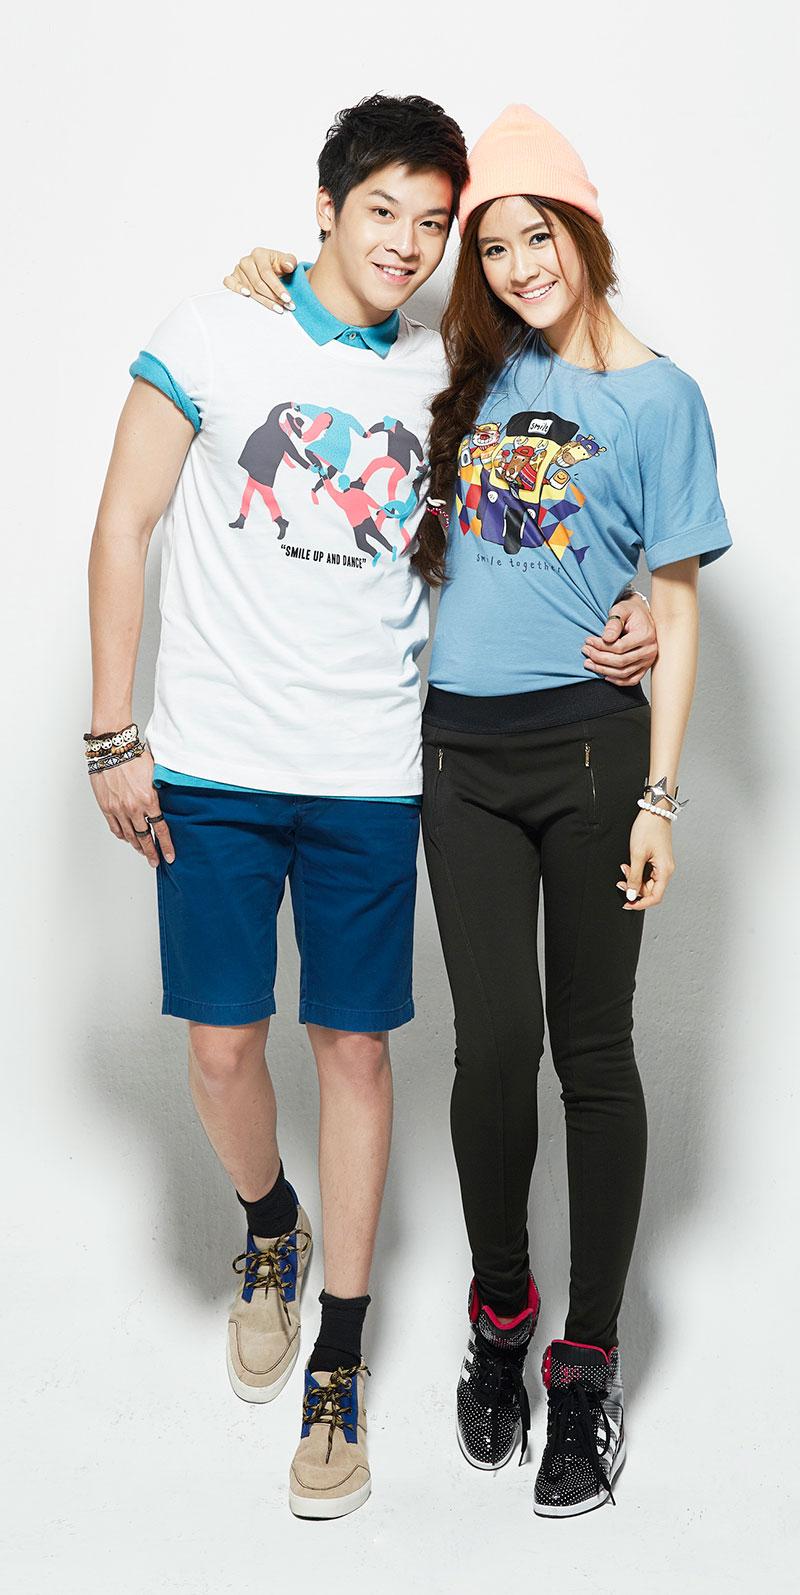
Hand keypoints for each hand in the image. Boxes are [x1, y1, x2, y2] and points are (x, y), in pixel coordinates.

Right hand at [89, 746, 174, 866]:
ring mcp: (119, 809)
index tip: (170, 857)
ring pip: (129, 835)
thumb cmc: (134, 756)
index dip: (166, 845)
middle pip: (145, 837)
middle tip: (155, 862)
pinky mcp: (107, 807)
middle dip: (151, 852)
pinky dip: (122, 835)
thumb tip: (168, 802)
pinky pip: (115, 828)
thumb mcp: (155, 774)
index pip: (161, 829)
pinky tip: (127, 838)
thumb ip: (161, 791)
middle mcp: (134, 808)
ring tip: (143, 852)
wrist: (112, 748)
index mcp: (149, 799)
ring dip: (137, 845)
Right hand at [222, 249, 297, 312]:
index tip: (287, 298)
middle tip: (285, 306)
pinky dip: (236, 289)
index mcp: (259, 254)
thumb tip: (288, 266)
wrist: (269, 269)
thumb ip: (289, 261)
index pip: (267, 273)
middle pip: (258, 283)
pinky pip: (229, 283)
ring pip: (249, 289)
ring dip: (264, 301)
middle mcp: (247, 261)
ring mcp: (238, 270)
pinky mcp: (232, 278)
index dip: (277, 287)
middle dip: (273, 297)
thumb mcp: (286, 261)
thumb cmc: (276, 266)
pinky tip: (246, 295)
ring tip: (278, 308)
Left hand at [582, 595, 657, 684]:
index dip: (601, 646)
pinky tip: (604, 676)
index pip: (620, 647)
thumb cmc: (631, 612)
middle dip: (599, 658)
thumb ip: (614, 622)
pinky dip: (618, 681)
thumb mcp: (621, 609)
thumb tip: (606, 638)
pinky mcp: (645, 667)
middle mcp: (649, 650)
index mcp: (645, 635)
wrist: (642, 616)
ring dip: (604, 670)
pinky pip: (632, 680)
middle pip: (621, 661)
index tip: (588, 641)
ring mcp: (648, 661)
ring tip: (589, 663)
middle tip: (585, 651)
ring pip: (624, 673)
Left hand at [617, 810, 673, 910]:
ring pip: (647, 882)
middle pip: (650, 891)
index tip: (627, 904)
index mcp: (665, 871)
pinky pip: (647, 873)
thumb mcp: (637, 855)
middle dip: (633, 889)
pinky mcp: (658, 860)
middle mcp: (666, 870)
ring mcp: (663, 865)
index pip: (655, 897)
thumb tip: (631, 895)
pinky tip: (629, 865)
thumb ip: (634, 877)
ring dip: (633, 879)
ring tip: (624, 868)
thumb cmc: (648, 828)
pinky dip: (637, 872)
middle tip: (620, 882)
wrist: (654, 811)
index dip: (640, 903)